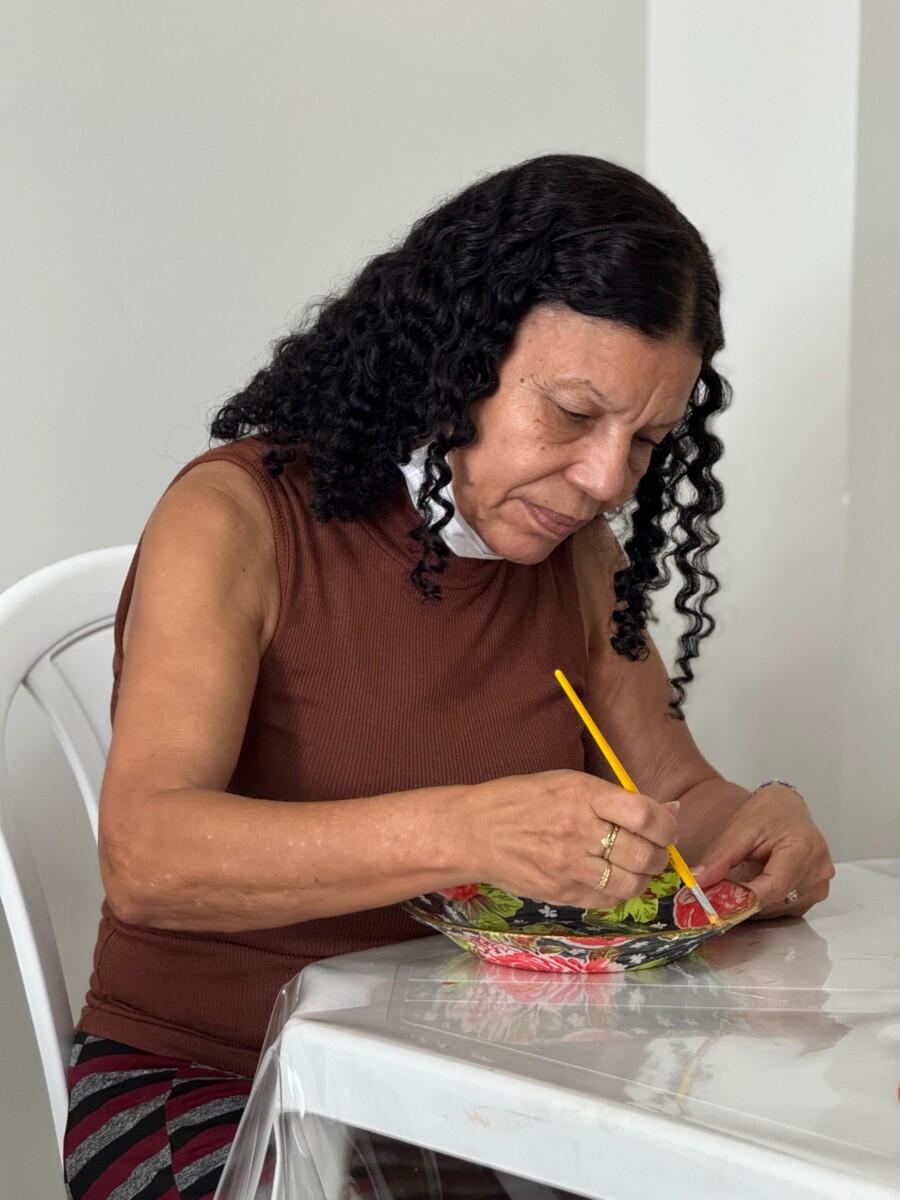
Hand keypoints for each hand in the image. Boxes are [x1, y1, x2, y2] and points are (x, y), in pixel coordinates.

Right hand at [464, 769, 678, 909]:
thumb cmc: (521, 799)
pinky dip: (618, 892)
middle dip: (659, 854)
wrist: (474, 831)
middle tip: (653, 849)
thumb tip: (669, 811)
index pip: (645, 816)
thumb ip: (617, 798)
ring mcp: (570, 867)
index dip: (666, 825)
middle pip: (644, 854)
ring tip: (634, 866)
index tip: (665, 826)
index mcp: (583, 795)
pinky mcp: (562, 894)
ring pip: (632, 884)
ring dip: (643, 877)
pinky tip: (609, 878)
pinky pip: (608, 900)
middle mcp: (579, 831)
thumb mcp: (567, 783)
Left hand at [690, 784, 833, 918]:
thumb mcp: (740, 829)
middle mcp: (817, 870)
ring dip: (755, 901)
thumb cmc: (768, 813)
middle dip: (743, 899)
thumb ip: (719, 857)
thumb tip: (698, 881)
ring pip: (777, 908)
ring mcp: (819, 884)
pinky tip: (759, 882)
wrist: (788, 807)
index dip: (743, 898)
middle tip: (717, 892)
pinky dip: (766, 900)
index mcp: (803, 848)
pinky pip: (785, 907)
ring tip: (744, 877)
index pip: (773, 885)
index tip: (716, 903)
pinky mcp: (816, 893)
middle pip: (774, 899)